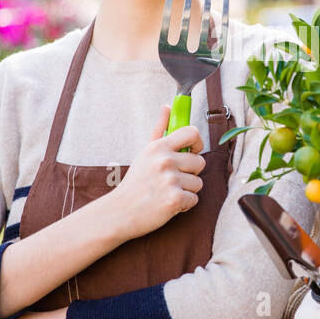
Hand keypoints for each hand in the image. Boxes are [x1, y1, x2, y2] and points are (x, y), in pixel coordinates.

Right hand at [106, 105, 205, 241]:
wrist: (120, 211)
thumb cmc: (135, 182)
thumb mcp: (144, 152)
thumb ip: (159, 129)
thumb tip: (168, 106)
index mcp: (159, 147)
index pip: (192, 132)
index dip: (197, 143)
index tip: (192, 151)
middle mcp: (165, 161)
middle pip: (200, 162)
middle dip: (191, 173)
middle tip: (173, 180)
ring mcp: (170, 180)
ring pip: (198, 183)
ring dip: (186, 190)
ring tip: (167, 192)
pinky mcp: (174, 200)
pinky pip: (194, 200)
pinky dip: (184, 205)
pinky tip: (168, 204)